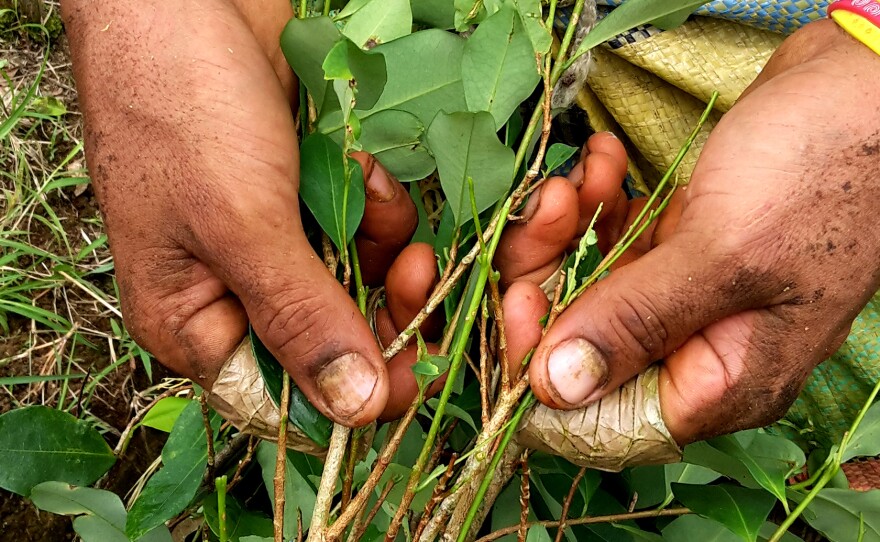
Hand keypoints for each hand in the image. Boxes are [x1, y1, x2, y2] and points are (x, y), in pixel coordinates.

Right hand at [62, 0, 408, 426]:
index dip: (354, 392)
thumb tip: (354, 412)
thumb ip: (301, 319)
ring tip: (373, 189)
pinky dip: (374, 203)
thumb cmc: (184, 106)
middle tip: (417, 269)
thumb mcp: (241, 224)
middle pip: (335, 340)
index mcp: (193, 323)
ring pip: (359, 280)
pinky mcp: (304, 197)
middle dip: (383, 306)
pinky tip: (364, 163)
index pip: (286, 398)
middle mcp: (233, 293)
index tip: (417, 369)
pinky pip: (362, 228)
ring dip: (382, 243)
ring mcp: (274, 242)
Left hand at [525, 19, 879, 443]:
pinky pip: (615, 248)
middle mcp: (698, 353)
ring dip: (570, 231)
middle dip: (550, 277)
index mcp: (718, 383)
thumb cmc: (820, 172)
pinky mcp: (681, 254)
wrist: (867, 88)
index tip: (516, 300)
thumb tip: (554, 389)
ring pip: (590, 290)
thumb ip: (636, 324)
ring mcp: (688, 300)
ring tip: (582, 175)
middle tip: (547, 208)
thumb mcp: (723, 255)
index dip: (543, 370)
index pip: (599, 418)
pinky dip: (599, 209)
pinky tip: (603, 164)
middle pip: (582, 346)